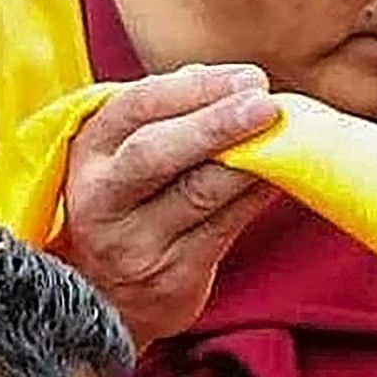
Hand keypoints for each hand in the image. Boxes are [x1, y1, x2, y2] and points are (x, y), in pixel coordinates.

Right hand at [59, 66, 279, 345]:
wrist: (105, 300)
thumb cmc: (124, 208)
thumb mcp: (121, 157)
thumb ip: (161, 115)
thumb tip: (214, 77)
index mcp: (89, 152)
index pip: (137, 107)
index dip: (195, 89)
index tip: (247, 78)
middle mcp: (102, 199)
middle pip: (156, 153)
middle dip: (215, 124)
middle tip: (265, 104)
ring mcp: (134, 243)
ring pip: (199, 193)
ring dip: (250, 161)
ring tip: (287, 135)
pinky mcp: (171, 278)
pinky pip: (225, 228)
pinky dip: (257, 197)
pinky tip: (281, 176)